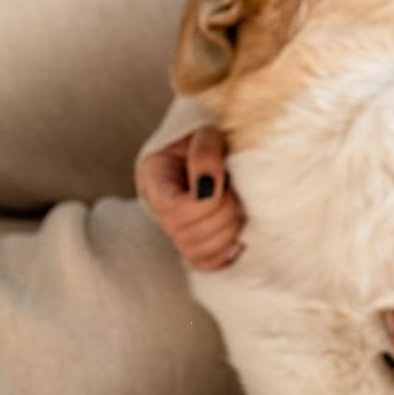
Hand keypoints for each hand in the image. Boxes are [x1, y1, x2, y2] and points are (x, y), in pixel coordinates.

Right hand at [135, 126, 245, 270]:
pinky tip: (238, 235)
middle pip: (185, 234)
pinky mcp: (195, 241)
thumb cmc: (208, 135)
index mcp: (155, 177)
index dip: (205, 201)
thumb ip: (205, 152)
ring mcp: (175, 228)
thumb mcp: (207, 131)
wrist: (211, 144)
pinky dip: (225, 253)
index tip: (223, 181)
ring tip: (238, 209)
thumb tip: (208, 187)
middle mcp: (159, 208)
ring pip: (195, 252)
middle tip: (236, 193)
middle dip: (222, 215)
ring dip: (227, 233)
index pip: (172, 208)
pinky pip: (204, 264)